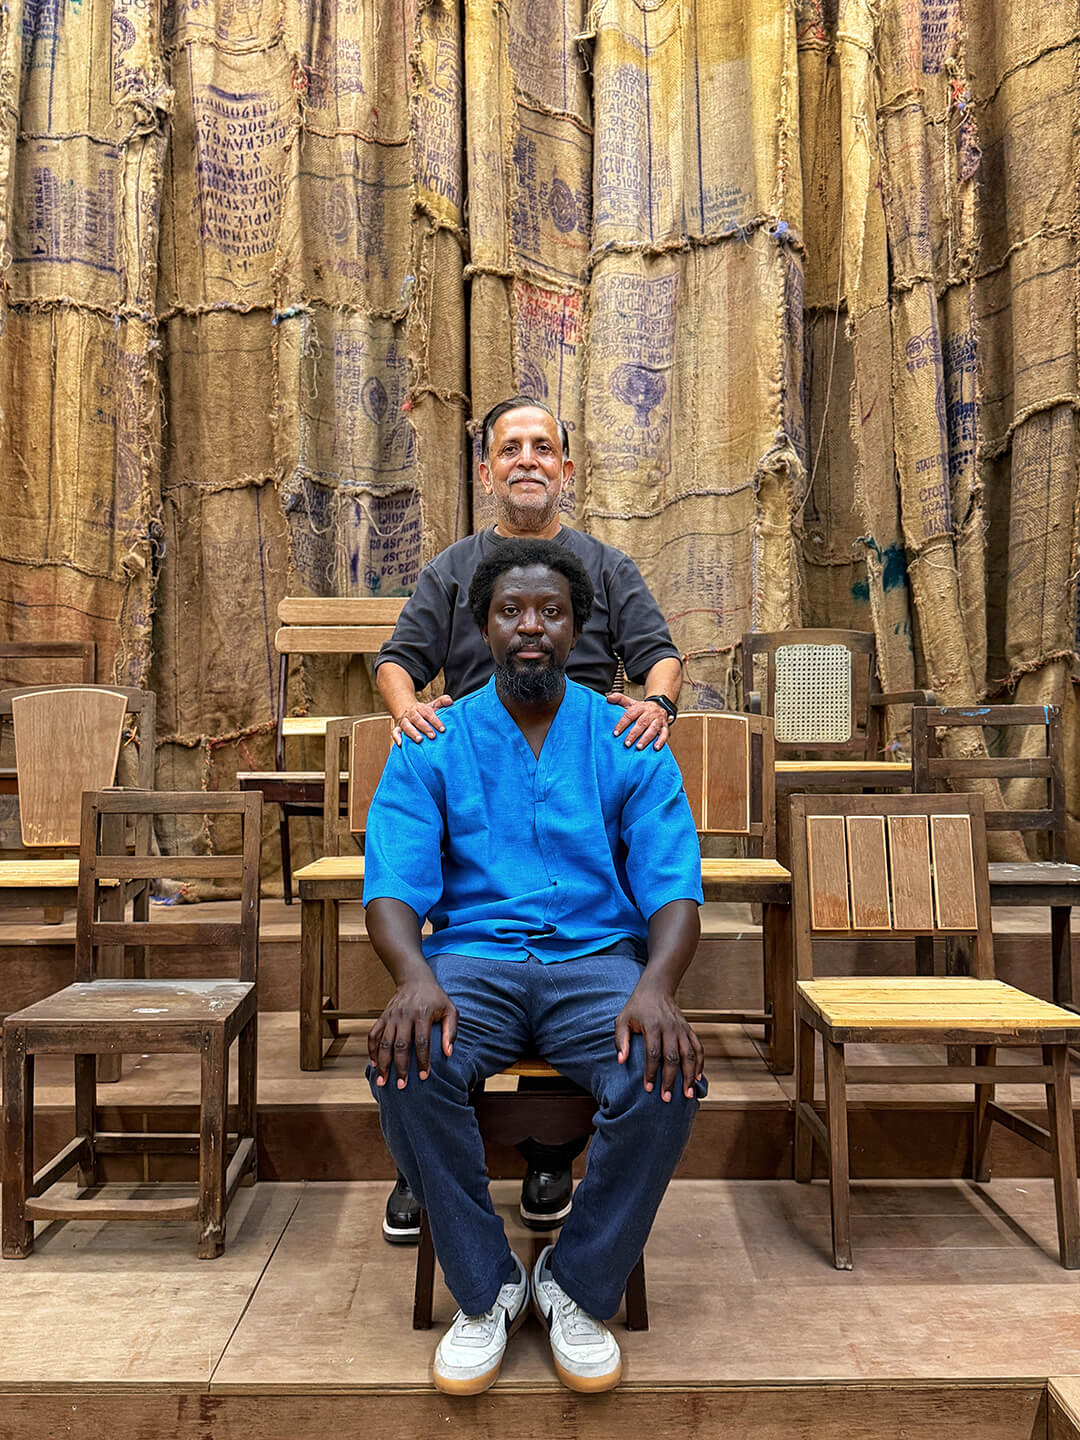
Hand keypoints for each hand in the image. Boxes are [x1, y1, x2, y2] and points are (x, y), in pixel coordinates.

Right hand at [368, 975, 457, 1087]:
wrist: (415, 979)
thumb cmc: (436, 998)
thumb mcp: (450, 1010)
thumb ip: (451, 1031)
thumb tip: (448, 1053)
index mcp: (422, 1014)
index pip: (422, 1042)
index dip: (422, 1060)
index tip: (424, 1077)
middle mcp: (404, 1015)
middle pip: (400, 1045)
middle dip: (400, 1067)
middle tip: (401, 1086)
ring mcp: (391, 1016)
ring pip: (384, 1043)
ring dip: (383, 1063)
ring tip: (382, 1081)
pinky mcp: (382, 1016)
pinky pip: (373, 1035)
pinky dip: (371, 1050)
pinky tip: (374, 1064)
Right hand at [394, 694, 452, 745]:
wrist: (407, 709)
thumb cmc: (423, 711)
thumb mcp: (432, 705)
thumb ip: (442, 702)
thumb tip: (450, 701)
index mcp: (420, 708)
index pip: (428, 713)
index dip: (435, 721)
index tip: (442, 729)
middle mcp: (411, 714)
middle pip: (417, 719)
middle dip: (425, 728)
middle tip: (433, 736)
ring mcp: (404, 721)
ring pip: (406, 726)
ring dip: (412, 733)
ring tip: (419, 740)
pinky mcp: (398, 728)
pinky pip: (395, 732)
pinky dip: (397, 737)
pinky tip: (401, 744)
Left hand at [606, 693, 669, 751]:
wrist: (659, 705)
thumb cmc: (642, 708)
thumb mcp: (631, 702)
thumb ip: (619, 699)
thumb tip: (608, 698)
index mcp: (640, 707)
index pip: (630, 715)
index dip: (622, 724)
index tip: (615, 733)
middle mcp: (650, 713)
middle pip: (641, 723)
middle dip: (634, 734)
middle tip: (626, 743)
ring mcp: (658, 720)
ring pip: (653, 729)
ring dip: (646, 738)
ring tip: (638, 747)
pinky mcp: (665, 727)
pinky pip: (664, 734)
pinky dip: (661, 741)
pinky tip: (656, 747)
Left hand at [614, 980, 702, 1100]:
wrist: (656, 989)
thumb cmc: (636, 1007)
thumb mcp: (622, 1020)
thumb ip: (620, 1040)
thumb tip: (621, 1061)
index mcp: (653, 1026)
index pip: (653, 1054)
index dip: (651, 1072)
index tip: (648, 1089)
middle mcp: (670, 1028)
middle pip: (673, 1058)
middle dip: (670, 1079)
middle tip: (667, 1098)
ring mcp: (682, 1029)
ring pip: (690, 1055)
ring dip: (689, 1075)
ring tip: (688, 1094)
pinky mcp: (689, 1029)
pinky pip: (698, 1048)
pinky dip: (700, 1064)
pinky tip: (698, 1078)